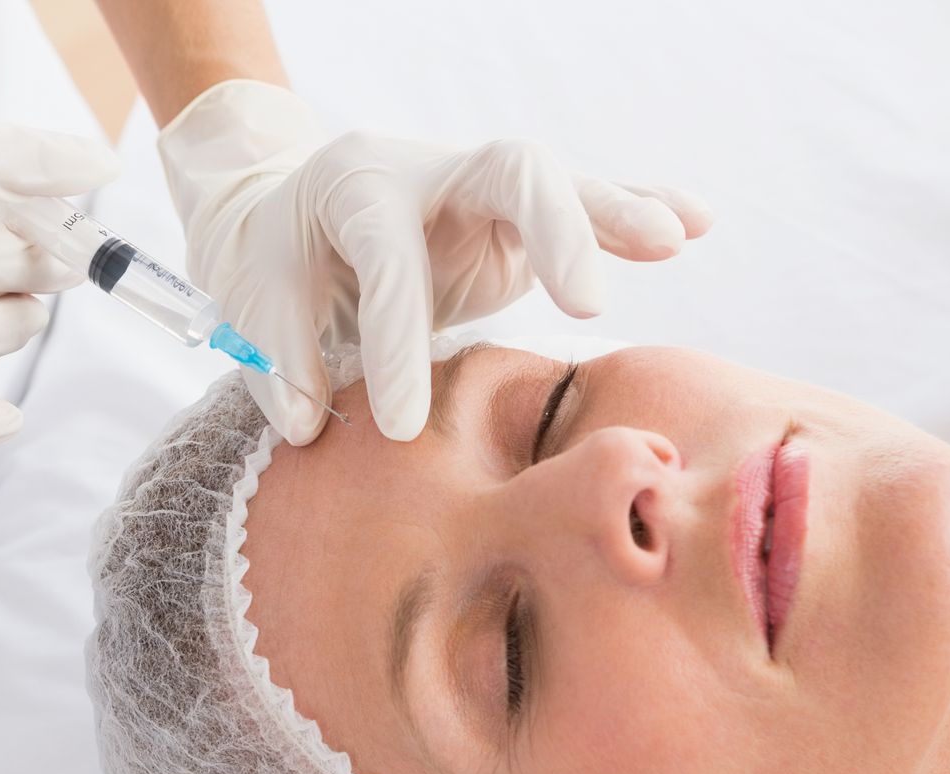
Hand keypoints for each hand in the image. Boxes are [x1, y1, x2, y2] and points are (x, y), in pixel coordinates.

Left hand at [156, 80, 711, 444]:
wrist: (295, 208)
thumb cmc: (280, 256)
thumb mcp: (253, 296)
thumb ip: (279, 358)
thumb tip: (307, 425)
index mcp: (360, 187)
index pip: (389, 257)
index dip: (396, 341)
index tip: (404, 425)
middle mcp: (434, 173)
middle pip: (509, 171)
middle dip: (553, 229)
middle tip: (586, 304)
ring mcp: (484, 193)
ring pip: (561, 184)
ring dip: (618, 213)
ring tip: (673, 240)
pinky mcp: (518, 221)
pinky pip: (585, 206)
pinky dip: (640, 208)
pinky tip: (696, 223)